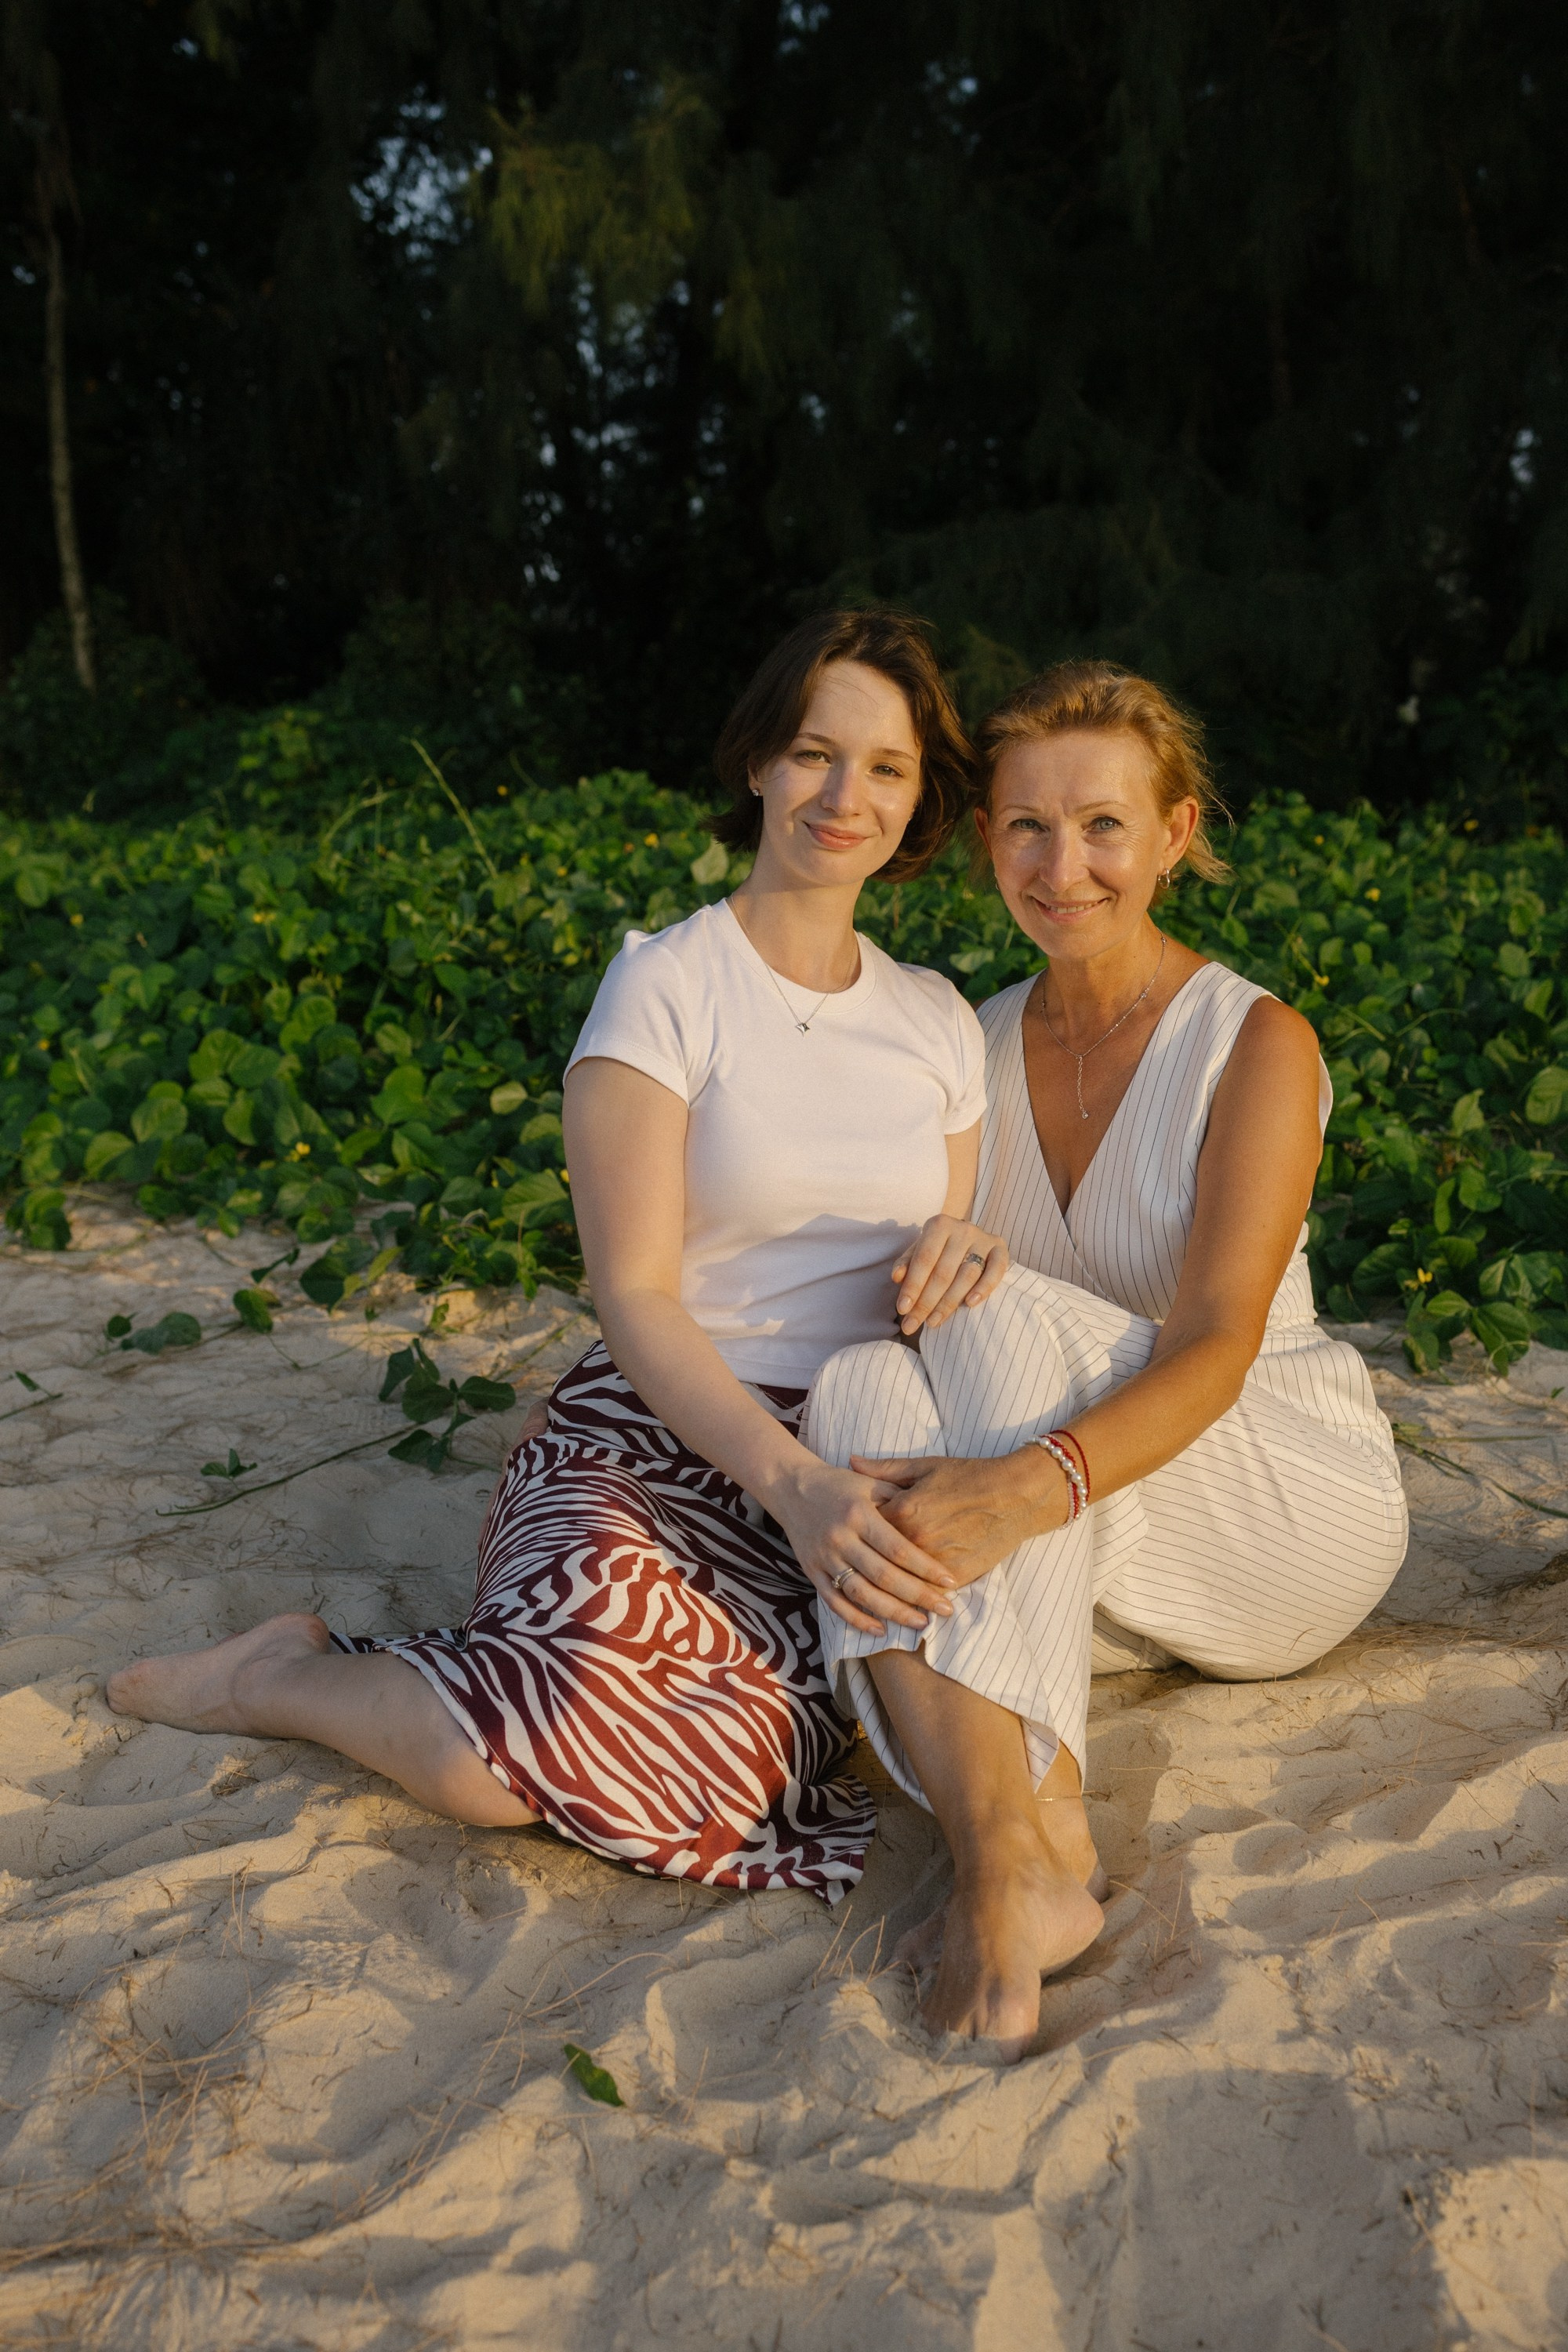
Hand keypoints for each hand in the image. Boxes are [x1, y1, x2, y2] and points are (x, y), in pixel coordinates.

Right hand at [768, 1461, 959, 1635]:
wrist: (791, 1487)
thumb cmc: (839, 1485)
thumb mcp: (870, 1483)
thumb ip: (899, 1501)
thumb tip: (931, 1525)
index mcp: (858, 1514)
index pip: (897, 1548)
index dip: (925, 1568)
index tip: (950, 1582)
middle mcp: (840, 1538)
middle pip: (883, 1576)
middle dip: (918, 1596)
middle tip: (946, 1610)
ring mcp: (824, 1558)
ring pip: (861, 1594)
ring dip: (893, 1612)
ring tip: (920, 1622)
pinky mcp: (811, 1572)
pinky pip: (835, 1602)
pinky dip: (857, 1619)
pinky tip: (880, 1629)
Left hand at [847, 1448, 1068, 1588]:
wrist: (1015, 1495)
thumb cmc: (970, 1475)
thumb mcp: (925, 1467)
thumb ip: (884, 1469)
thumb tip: (851, 1461)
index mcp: (902, 1511)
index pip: (866, 1530)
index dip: (858, 1534)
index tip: (851, 1537)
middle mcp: (914, 1540)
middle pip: (878, 1564)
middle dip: (865, 1570)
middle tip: (853, 1573)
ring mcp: (934, 1562)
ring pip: (901, 1586)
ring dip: (888, 1595)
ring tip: (873, 1598)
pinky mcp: (956, 1576)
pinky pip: (928, 1593)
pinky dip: (918, 1599)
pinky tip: (910, 1605)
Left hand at [891, 1215, 1008, 1335]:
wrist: (968, 1237)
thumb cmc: (939, 1248)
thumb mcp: (920, 1251)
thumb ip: (907, 1263)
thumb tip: (897, 1277)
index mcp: (939, 1225)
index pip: (923, 1259)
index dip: (912, 1286)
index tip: (902, 1310)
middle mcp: (963, 1229)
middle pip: (943, 1272)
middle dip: (926, 1302)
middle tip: (912, 1324)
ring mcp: (984, 1239)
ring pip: (967, 1276)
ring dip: (949, 1302)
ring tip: (933, 1322)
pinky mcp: (1001, 1249)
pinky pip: (996, 1271)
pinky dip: (984, 1288)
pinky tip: (970, 1304)